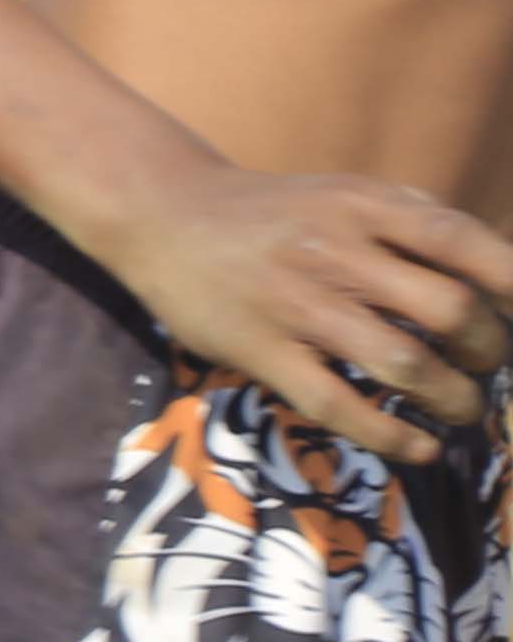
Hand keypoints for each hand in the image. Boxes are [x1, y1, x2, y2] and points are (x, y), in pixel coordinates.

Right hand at [108, 163, 512, 464]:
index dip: (512, 283)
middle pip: (449, 311)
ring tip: (460, 410)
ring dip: (453, 399)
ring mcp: (297, 305)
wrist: (162, 214)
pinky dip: (392, 437)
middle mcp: (336, 252)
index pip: (461, 242)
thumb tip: (500, 272)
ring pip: (405, 365)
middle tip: (484, 366)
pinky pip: (340, 406)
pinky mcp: (262, 351)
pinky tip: (419, 447)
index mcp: (363, 206)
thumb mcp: (344, 194)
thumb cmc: (272, 212)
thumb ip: (415, 222)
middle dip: (488, 351)